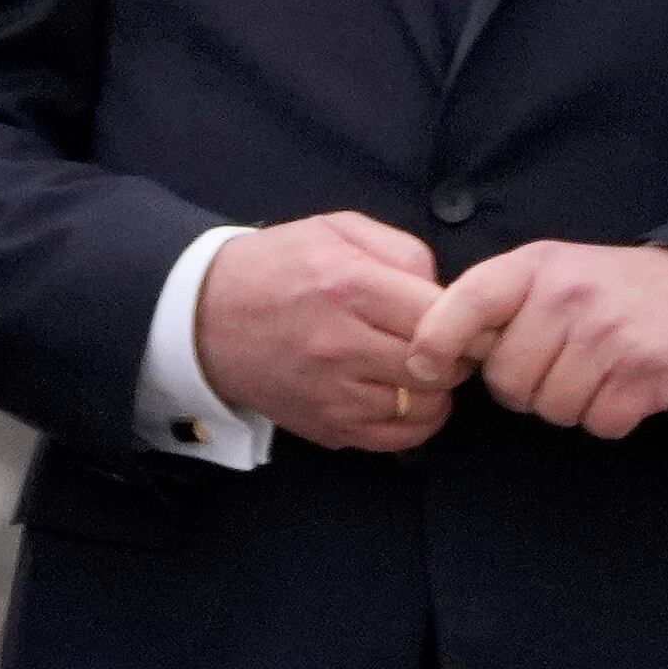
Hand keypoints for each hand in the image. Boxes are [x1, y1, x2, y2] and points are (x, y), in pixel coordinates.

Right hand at [195, 213, 456, 454]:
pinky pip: (397, 438)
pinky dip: (414, 422)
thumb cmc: (276, 267)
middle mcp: (341, 343)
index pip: (442, 317)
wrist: (202, 316)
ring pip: (423, 406)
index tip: (461, 320)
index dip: (465, 320)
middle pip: (439, 367)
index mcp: (348, 285)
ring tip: (417, 370)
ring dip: (433, 390)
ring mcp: (331, 392)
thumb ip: (402, 249)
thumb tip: (447, 292)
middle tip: (444, 346)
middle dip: (454, 357)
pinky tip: (402, 398)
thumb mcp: (336, 230)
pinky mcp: (324, 425)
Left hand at [402, 241, 667, 440]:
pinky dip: (607, 418)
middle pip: (506, 379)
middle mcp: (568, 297)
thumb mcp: (550, 273)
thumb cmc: (609, 291)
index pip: (468, 301)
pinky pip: (596, 423)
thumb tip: (430, 352)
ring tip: (594, 373)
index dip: (436, 340)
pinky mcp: (644, 376)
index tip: (425, 367)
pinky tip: (623, 389)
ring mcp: (607, 337)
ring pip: (549, 408)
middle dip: (523, 387)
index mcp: (535, 267)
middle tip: (557, 366)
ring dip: (567, 404)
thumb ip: (495, 305)